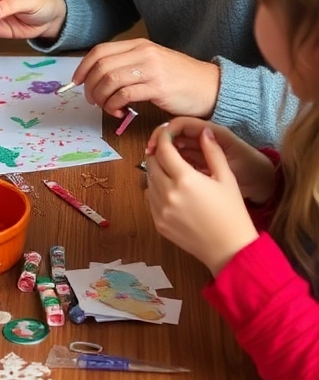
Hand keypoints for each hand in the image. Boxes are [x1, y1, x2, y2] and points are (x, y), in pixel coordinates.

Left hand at [73, 39, 220, 120]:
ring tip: (107, 108)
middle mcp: (143, 53)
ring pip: (109, 80)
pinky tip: (120, 112)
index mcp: (139, 45)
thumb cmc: (180, 79)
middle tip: (92, 100)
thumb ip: (128, 65)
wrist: (210, 86)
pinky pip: (124, 95)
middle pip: (101, 66)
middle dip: (90, 86)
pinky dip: (114, 106)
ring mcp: (150, 68)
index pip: (100, 51)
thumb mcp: (152, 63)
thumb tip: (98, 78)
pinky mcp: (157, 86)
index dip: (83, 67)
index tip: (77, 82)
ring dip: (101, 98)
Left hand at [146, 125, 258, 274]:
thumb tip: (204, 131)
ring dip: (157, 171)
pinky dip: (156, 189)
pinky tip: (172, 190)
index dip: (163, 137)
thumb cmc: (232, 212)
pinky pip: (149, 198)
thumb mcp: (226, 178)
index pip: (163, 149)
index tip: (167, 133)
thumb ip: (212, 151)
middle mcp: (168, 193)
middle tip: (169, 150)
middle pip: (151, 163)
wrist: (228, 249)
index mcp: (186, 179)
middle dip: (158, 152)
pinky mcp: (158, 222)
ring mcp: (160, 209)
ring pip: (148, 180)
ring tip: (173, 171)